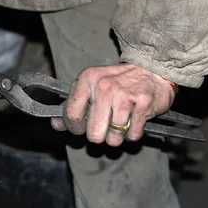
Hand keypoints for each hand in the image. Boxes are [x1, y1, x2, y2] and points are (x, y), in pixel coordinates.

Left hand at [51, 63, 175, 145]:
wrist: (151, 69)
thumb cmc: (118, 81)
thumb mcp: (91, 86)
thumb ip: (73, 106)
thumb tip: (56, 124)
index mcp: (87, 79)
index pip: (71, 115)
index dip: (75, 128)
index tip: (81, 128)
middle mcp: (103, 87)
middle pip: (93, 134)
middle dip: (99, 135)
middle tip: (105, 125)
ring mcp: (124, 95)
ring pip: (113, 138)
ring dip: (117, 135)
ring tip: (121, 121)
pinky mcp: (142, 104)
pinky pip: (132, 135)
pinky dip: (133, 133)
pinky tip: (134, 119)